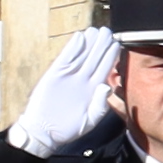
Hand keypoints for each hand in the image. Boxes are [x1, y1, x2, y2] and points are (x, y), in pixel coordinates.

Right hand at [11, 25, 122, 158]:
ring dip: (88, 43)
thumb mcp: (90, 120)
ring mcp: (68, 76)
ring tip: (96, 30)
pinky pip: (64, 59)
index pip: (105, 68)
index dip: (111, 55)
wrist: (44, 132)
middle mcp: (82, 80)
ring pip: (81, 55)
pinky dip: (72, 48)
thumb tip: (107, 87)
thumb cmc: (69, 128)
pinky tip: (79, 37)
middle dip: (101, 44)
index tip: (117, 43)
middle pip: (94, 58)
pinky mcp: (54, 75)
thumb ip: (100, 105)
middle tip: (108, 31)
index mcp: (93, 89)